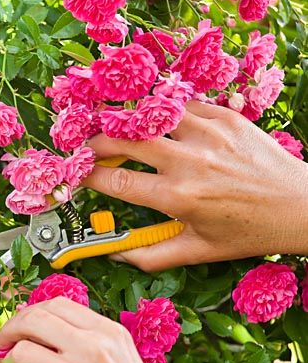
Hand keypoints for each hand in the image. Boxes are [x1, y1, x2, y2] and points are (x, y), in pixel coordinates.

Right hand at [84, 101, 307, 270]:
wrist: (300, 205)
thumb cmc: (249, 232)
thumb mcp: (198, 251)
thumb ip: (149, 255)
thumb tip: (113, 252)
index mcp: (179, 198)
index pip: (115, 183)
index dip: (87, 177)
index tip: (76, 175)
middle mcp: (189, 162)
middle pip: (123, 141)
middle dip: (96, 143)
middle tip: (88, 147)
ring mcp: (208, 134)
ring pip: (151, 116)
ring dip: (130, 123)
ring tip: (121, 130)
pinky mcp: (226, 117)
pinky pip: (182, 107)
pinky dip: (166, 114)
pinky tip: (162, 124)